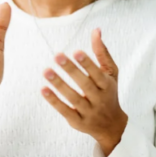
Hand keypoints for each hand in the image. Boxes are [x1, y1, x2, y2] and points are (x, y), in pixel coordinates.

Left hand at [40, 28, 126, 155]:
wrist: (111, 126)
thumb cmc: (109, 93)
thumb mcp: (110, 74)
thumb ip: (102, 52)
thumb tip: (96, 30)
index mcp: (107, 86)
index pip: (97, 74)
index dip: (88, 63)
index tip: (76, 51)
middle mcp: (99, 99)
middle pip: (85, 85)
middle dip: (71, 70)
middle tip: (57, 55)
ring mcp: (88, 112)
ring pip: (73, 98)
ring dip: (59, 84)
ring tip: (46, 70)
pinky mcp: (78, 122)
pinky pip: (65, 111)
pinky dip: (54, 101)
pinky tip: (43, 89)